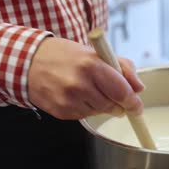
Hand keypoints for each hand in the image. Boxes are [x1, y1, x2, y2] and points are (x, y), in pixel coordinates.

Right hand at [27, 37, 144, 119]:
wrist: (30, 62)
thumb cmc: (66, 55)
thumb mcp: (96, 53)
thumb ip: (123, 67)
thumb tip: (139, 87)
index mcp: (91, 65)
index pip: (121, 91)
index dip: (133, 102)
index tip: (137, 105)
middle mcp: (79, 84)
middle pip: (113, 105)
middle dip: (118, 102)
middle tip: (114, 94)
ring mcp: (69, 100)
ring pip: (99, 112)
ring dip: (102, 105)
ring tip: (90, 89)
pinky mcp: (61, 112)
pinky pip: (85, 115)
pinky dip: (86, 108)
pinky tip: (77, 95)